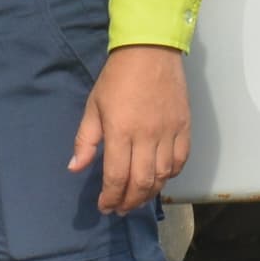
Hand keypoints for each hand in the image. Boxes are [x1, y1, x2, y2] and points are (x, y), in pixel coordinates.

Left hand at [69, 45, 192, 215]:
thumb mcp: (93, 107)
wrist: (150, 51)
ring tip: (137, 198)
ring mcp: (169, 132)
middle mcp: (147, 137)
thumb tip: (75, 168)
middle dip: (129, 202)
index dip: (110, 197)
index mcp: (120, 132)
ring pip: (162, 176)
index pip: (117, 177)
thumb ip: (86, 140)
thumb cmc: (116, 78)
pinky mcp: (184, 127)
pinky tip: (159, 178)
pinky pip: (180, 160)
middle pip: (141, 183)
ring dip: (149, 193)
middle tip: (120, 209)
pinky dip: (171, 175)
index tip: (104, 206)